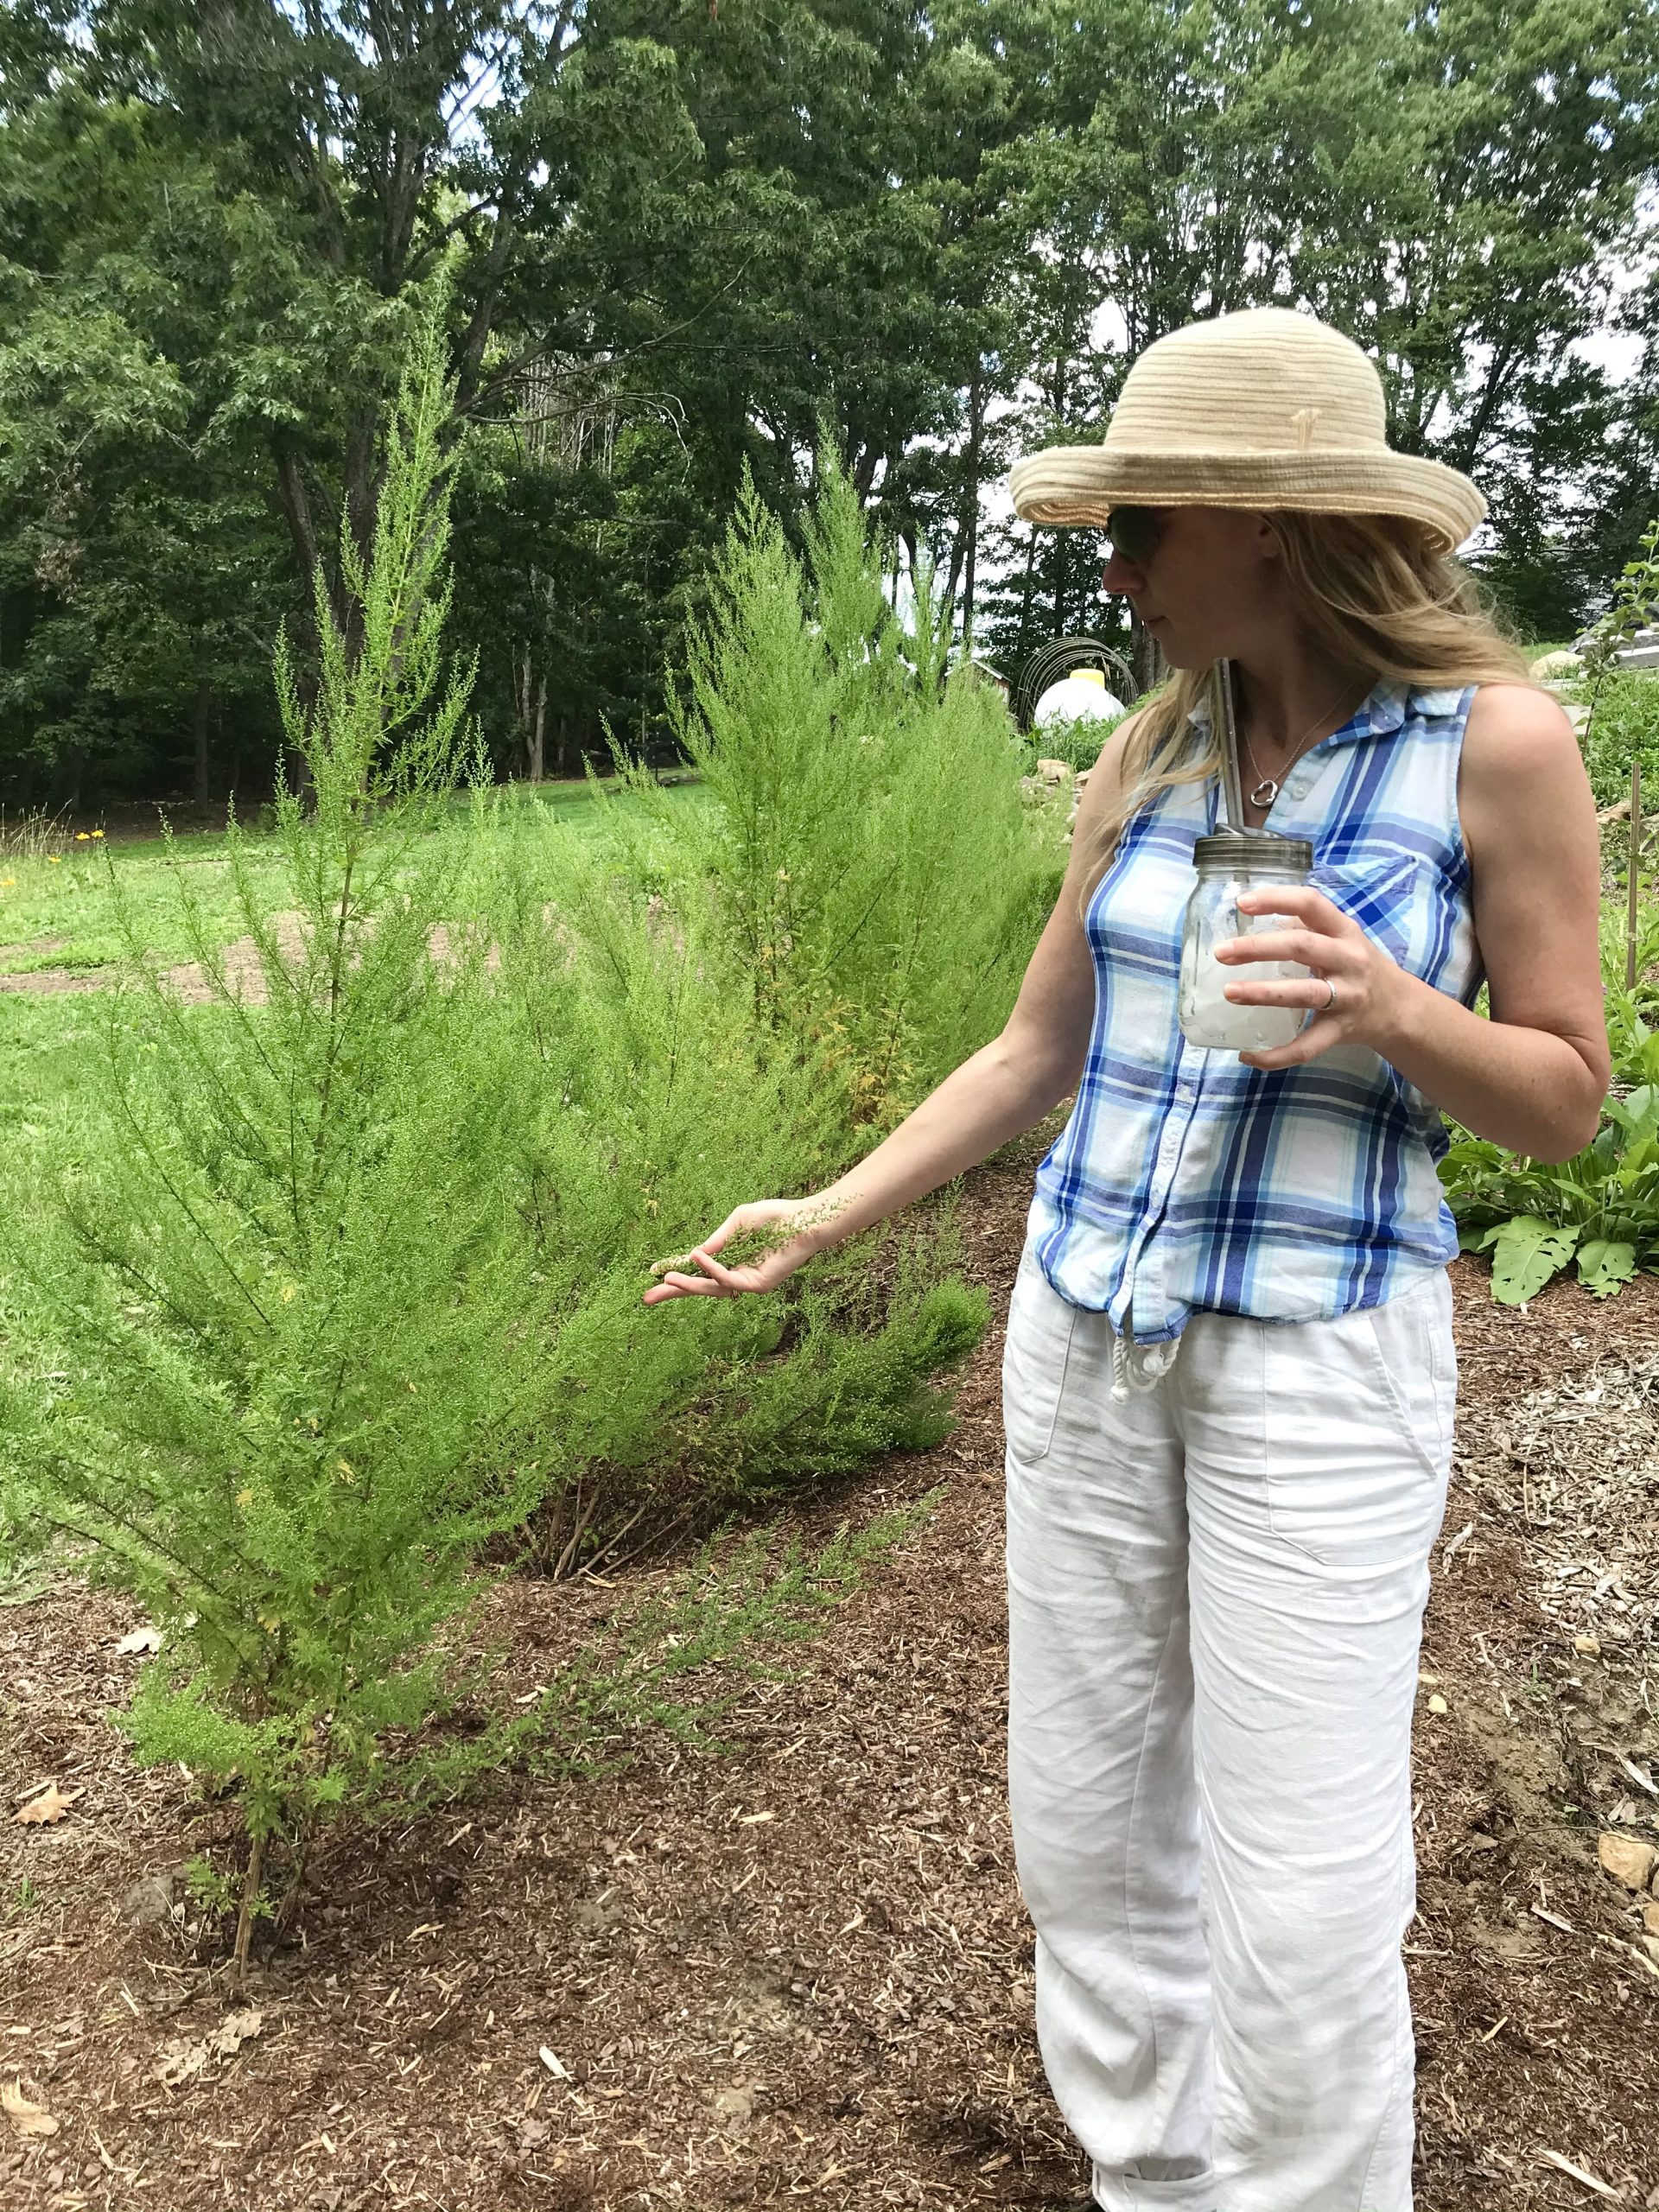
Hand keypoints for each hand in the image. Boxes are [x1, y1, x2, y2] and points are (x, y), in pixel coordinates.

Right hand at [642, 1196, 834, 1303]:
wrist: (805, 1219)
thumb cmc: (775, 1217)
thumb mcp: (737, 1223)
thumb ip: (717, 1240)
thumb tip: (693, 1255)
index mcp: (732, 1262)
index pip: (700, 1274)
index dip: (677, 1276)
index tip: (653, 1276)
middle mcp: (738, 1276)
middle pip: (701, 1289)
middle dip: (674, 1293)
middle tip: (648, 1298)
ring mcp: (748, 1282)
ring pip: (712, 1289)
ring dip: (688, 1285)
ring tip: (666, 1281)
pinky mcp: (759, 1285)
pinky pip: (729, 1279)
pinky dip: (712, 1270)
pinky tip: (697, 1258)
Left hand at [1216, 884, 1414, 1070]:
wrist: (1399, 1009)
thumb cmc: (1359, 966)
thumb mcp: (1342, 938)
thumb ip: (1306, 927)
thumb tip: (1253, 920)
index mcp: (1345, 931)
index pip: (1311, 904)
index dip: (1276, 899)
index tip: (1241, 903)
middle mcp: (1349, 960)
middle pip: (1301, 947)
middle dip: (1258, 948)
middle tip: (1222, 952)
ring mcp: (1347, 997)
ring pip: (1303, 994)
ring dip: (1263, 993)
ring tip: (1229, 992)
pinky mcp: (1341, 1030)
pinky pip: (1307, 1046)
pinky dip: (1276, 1055)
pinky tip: (1247, 1055)